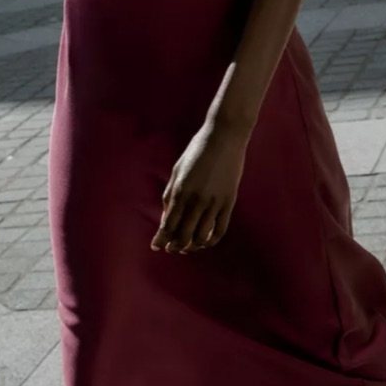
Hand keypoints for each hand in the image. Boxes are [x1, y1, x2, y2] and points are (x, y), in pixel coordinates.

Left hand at [152, 122, 247, 253]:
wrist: (225, 136)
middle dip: (175, 246)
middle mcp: (196, 200)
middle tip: (171, 249)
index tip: (156, 246)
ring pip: (201, 236)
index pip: (168, 224)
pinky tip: (205, 241)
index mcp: (180, 191)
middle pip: (183, 235)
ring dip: (192, 246)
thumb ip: (170, 195)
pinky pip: (220, 229)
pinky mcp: (229, 202)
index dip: (161, 239)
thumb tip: (166, 218)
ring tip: (187, 247)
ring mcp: (214, 202)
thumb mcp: (177, 170)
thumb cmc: (197, 150)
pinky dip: (211, 240)